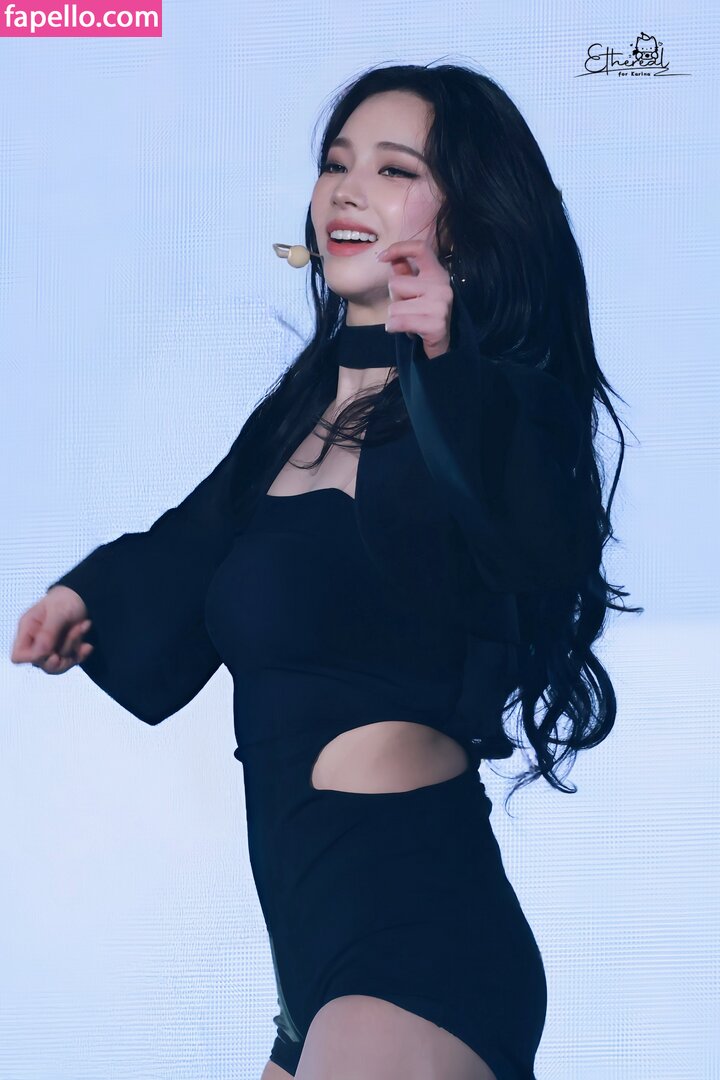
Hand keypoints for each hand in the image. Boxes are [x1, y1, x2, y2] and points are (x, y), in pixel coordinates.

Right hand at [11, 585, 92, 674]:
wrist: (84, 596)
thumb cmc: (66, 599)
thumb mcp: (58, 611)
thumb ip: (48, 632)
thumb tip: (40, 653)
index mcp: (28, 629)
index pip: (18, 655)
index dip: (33, 658)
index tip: (51, 651)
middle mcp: (37, 641)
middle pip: (42, 663)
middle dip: (63, 650)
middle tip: (76, 630)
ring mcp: (51, 648)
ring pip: (59, 664)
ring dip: (74, 647)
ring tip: (84, 625)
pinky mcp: (66, 651)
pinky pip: (71, 661)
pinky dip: (81, 653)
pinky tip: (88, 645)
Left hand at [376, 239, 453, 359]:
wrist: (443, 345)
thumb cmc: (424, 314)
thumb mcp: (414, 291)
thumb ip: (404, 273)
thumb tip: (391, 258)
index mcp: (437, 273)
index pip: (420, 248)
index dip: (399, 248)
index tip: (381, 257)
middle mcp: (442, 286)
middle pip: (395, 284)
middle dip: (394, 299)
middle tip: (408, 309)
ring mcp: (440, 305)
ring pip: (394, 307)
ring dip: (395, 317)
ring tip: (411, 321)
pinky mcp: (436, 325)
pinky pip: (399, 322)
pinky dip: (394, 328)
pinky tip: (404, 331)